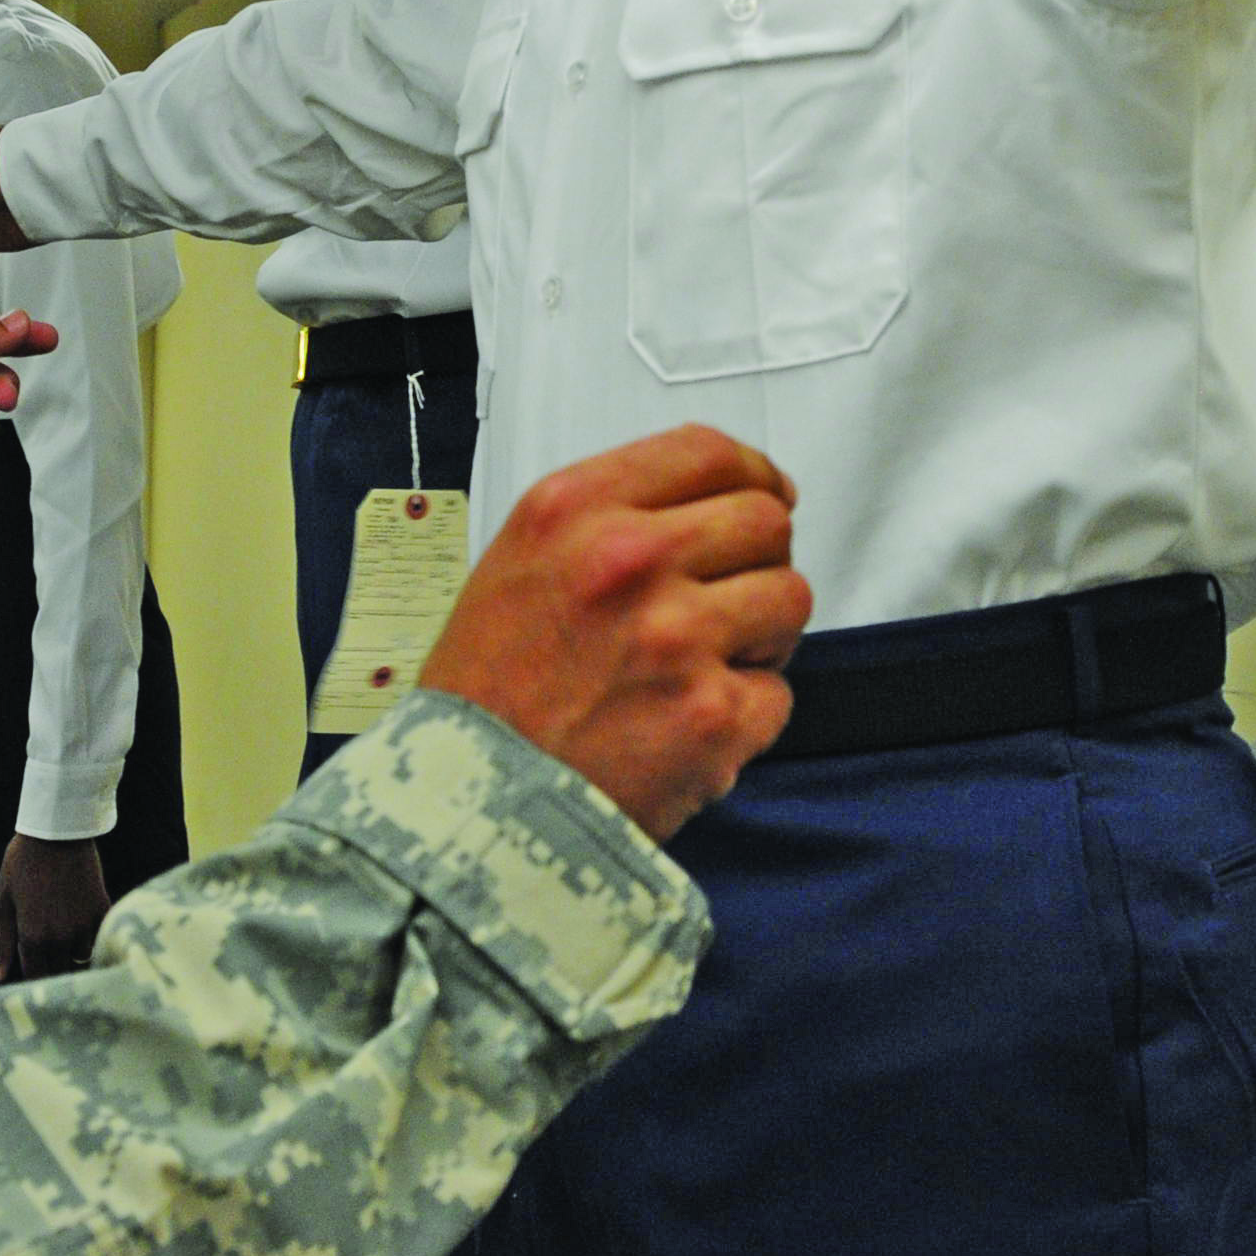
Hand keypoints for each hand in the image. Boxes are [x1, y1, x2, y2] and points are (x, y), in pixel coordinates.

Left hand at [0, 833, 111, 981]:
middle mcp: (60, 938)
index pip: (36, 978)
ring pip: (82, 958)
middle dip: (53, 970)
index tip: (33, 973)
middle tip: (48, 956)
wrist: (58, 831)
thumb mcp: (3, 900)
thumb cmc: (22, 863)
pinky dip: (91, 936)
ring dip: (72, 953)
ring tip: (64, 935)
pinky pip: (100, 938)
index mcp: (32, 938)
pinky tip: (81, 922)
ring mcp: (85, 926)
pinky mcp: (103, 911)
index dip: (34, 980)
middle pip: (60, 973)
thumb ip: (2, 941)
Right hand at [418, 426, 810, 837]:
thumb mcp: (518, 561)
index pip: (708, 452)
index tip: (767, 497)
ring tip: (701, 668)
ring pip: (788, 599)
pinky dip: (744, 715)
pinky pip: (776, 695)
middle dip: (759, 560)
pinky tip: (684, 726)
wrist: (467, 803)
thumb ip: (608, 518)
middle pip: (765, 521)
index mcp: (573, 510)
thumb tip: (713, 501)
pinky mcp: (713, 715)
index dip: (753, 474)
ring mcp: (677, 636)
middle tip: (726, 601)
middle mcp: (628, 560)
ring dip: (762, 634)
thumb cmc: (487, 694)